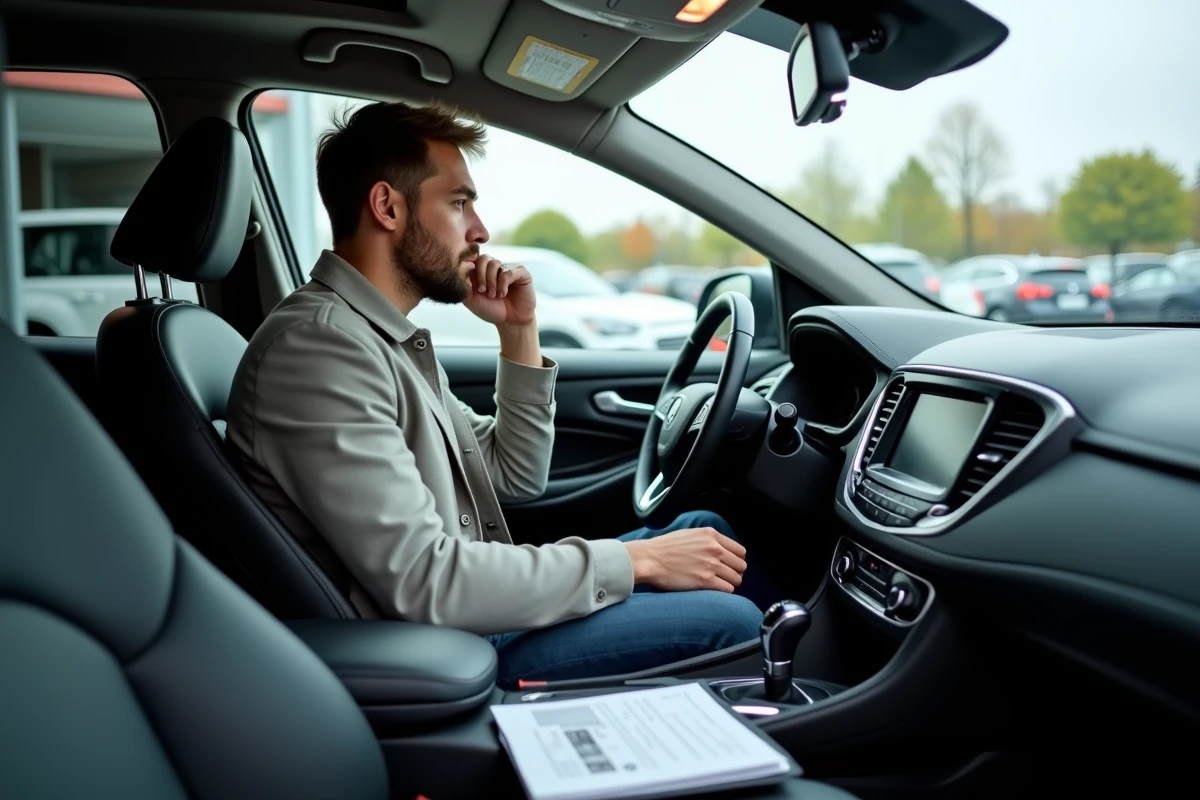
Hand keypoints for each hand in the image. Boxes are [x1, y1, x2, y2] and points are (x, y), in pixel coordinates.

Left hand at [464, 255, 535, 327]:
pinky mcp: (521, 272)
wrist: (510, 322)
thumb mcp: (471, 299)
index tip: (473, 286)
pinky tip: (502, 294)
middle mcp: (495, 267)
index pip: (473, 259)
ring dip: (491, 282)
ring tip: (493, 295)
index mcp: (483, 270)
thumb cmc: (491, 310)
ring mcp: (508, 268)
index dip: (471, 270)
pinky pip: (507, 272)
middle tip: (482, 291)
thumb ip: (464, 283)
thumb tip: (464, 265)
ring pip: (494, 264)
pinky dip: (502, 285)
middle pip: (483, 258)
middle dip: (481, 276)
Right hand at [624, 527, 747, 592]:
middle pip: (741, 566)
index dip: (736, 560)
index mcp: (711, 535)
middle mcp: (714, 549)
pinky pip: (728, 589)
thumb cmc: (664, 547)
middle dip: (735, 573)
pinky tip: (714, 590)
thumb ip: (707, 539)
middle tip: (725, 577)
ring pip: (736, 579)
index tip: (730, 566)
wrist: (649, 558)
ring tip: (719, 585)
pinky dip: (724, 592)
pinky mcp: (705, 581)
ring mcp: (711, 565)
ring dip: (730, 583)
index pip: (740, 551)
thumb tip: (720, 548)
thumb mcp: (689, 534)